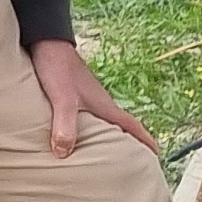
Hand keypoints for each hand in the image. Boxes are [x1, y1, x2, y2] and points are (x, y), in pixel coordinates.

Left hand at [30, 39, 158, 160]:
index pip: (131, 125)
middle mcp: (99, 101)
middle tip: (134, 160)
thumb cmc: (58, 68)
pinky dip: (89, 126)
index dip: (145, 140)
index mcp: (104, 105)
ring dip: (109, 134)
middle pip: (120, 124)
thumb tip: (64, 153)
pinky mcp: (73, 92)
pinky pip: (88, 113)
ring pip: (103, 119)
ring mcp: (87, 95)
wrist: (45, 41)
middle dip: (129, 142)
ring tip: (106, 152)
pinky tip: (77, 132)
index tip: (156, 155)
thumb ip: (65, 125)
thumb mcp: (62, 99)